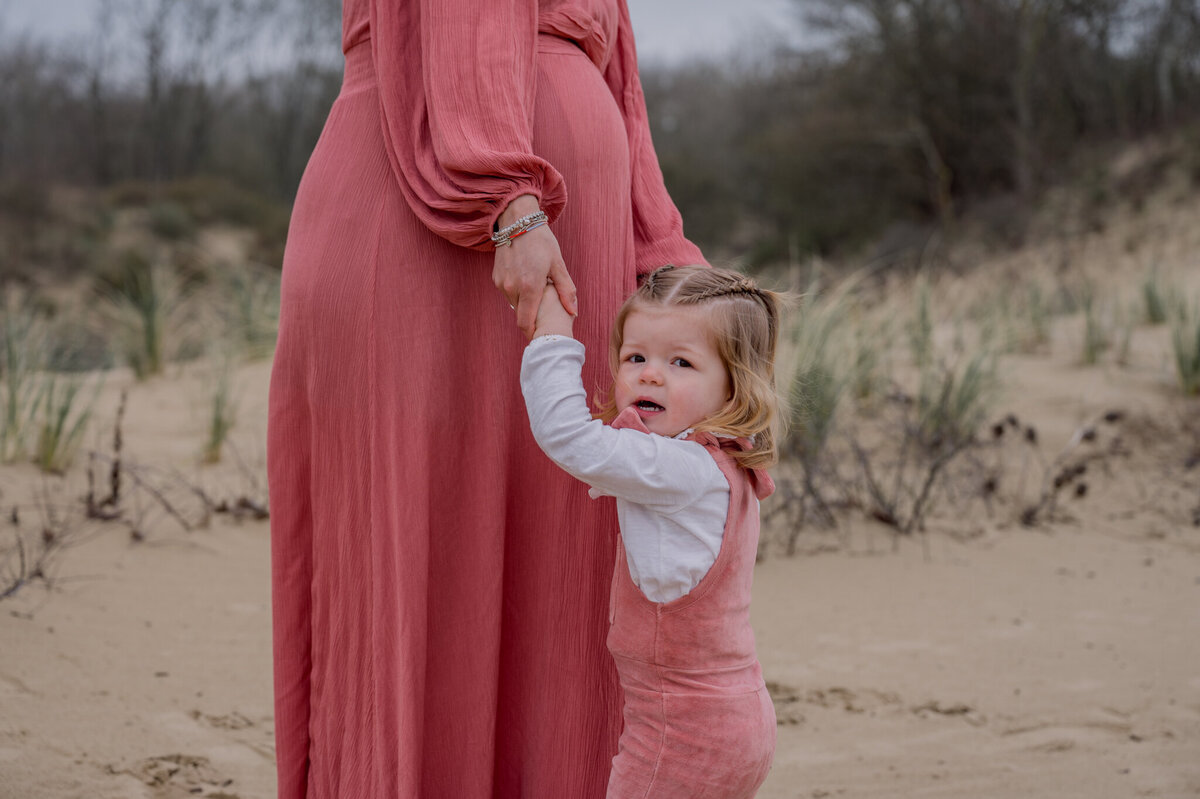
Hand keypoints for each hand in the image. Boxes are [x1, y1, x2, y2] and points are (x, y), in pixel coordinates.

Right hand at [492, 195, 576, 338]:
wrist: (518, 222)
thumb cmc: (542, 242)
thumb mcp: (558, 265)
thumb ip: (566, 290)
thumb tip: (573, 312)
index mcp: (530, 287)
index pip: (526, 322)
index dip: (532, 333)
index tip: (540, 335)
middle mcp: (512, 288)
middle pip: (521, 315)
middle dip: (531, 318)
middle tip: (543, 313)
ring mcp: (501, 283)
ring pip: (514, 304)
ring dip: (524, 303)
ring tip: (536, 290)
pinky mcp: (496, 278)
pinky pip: (508, 293)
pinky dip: (517, 292)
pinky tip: (526, 279)